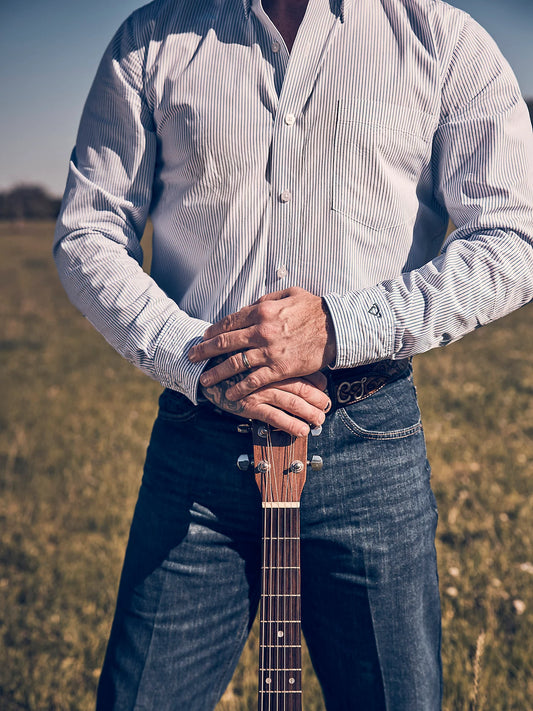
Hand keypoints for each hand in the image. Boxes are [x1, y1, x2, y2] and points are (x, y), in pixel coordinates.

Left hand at [189, 287, 336, 399]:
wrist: (337, 328)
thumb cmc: (315, 309)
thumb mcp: (290, 294)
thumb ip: (267, 300)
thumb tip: (250, 305)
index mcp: (262, 310)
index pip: (230, 321)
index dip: (213, 331)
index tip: (203, 337)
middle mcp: (261, 330)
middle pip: (225, 342)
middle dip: (205, 351)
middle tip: (192, 357)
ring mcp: (269, 351)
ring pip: (235, 363)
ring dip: (216, 373)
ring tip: (205, 380)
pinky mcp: (280, 369)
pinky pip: (255, 380)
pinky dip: (240, 388)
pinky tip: (230, 395)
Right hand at [200, 366, 330, 436]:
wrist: (204, 368)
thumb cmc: (230, 360)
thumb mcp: (253, 351)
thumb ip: (273, 356)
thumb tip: (296, 363)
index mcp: (274, 358)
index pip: (303, 370)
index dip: (318, 382)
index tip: (325, 389)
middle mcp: (270, 374)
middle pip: (302, 387)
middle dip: (318, 400)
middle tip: (327, 408)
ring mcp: (260, 390)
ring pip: (292, 402)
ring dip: (310, 413)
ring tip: (319, 421)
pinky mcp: (249, 404)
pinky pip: (275, 417)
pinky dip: (291, 425)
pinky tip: (302, 431)